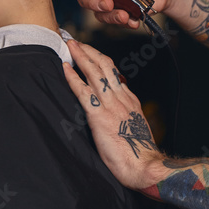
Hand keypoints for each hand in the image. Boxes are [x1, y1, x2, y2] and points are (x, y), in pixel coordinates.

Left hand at [61, 39, 166, 189]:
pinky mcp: (98, 115)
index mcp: (130, 99)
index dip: (100, 60)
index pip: (114, 73)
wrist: (143, 166)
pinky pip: (82, 91)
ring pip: (94, 72)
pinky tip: (65, 68)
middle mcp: (121, 97)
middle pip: (105, 65)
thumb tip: (114, 113)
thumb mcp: (134, 127)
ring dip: (81, 55)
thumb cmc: (138, 154)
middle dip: (89, 51)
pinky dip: (72, 77)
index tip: (90, 54)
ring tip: (70, 45)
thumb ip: (124, 115)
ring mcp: (110, 104)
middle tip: (76, 42)